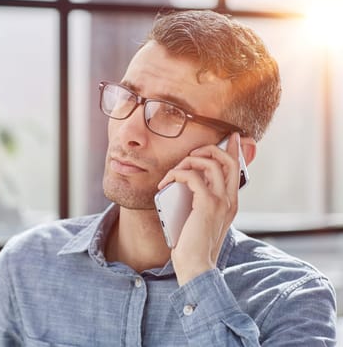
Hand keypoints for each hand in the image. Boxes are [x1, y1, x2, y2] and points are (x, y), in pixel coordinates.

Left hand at [157, 133, 241, 285]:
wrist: (196, 266)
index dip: (234, 150)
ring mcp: (220, 201)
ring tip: (173, 172)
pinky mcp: (207, 204)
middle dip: (208, 149)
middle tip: (191, 152)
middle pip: (226, 160)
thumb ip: (199, 203)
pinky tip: (166, 182)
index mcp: (230, 203)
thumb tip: (184, 186)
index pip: (236, 169)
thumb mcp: (199, 220)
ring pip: (210, 163)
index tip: (231, 136)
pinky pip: (192, 176)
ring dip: (187, 160)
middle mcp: (229, 200)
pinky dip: (176, 174)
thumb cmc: (193, 246)